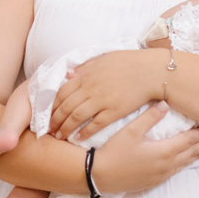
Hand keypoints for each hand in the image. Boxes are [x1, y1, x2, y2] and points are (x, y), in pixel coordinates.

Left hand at [48, 48, 166, 141]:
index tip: (47, 112)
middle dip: (54, 119)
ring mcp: (101, 100)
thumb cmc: (129, 62)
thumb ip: (85, 67)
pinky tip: (77, 138)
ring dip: (65, 128)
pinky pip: (94, 124)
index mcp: (86, 75)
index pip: (62, 92)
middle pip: (65, 106)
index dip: (52, 104)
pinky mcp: (114, 111)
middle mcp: (90, 88)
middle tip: (48, 129)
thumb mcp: (103, 59)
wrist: (151, 71)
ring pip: (76, 117)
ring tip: (59, 136)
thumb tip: (69, 74)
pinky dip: (84, 132)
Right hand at [90, 102, 198, 193]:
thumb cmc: (114, 152)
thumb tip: (165, 104)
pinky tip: (186, 161)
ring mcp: (161, 175)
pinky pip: (177, 171)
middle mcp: (167, 165)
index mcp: (164, 151)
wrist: (99, 176)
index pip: (191, 139)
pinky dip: (186, 163)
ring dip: (198, 154)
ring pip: (186, 163)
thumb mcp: (130, 131)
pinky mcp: (154, 181)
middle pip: (192, 152)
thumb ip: (149, 117)